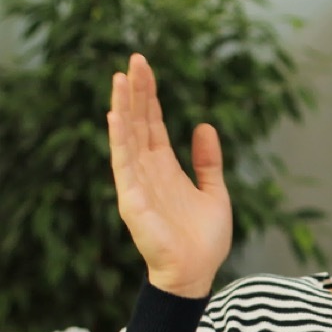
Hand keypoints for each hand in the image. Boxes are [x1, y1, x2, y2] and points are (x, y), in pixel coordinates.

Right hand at [108, 53, 231, 297]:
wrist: (197, 273)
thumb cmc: (204, 239)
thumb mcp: (215, 191)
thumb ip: (209, 161)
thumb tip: (203, 125)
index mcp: (166, 168)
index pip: (153, 124)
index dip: (150, 96)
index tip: (145, 67)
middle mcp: (148, 171)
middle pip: (138, 123)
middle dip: (136, 92)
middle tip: (135, 59)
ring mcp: (137, 184)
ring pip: (127, 137)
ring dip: (123, 107)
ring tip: (120, 78)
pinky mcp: (132, 200)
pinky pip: (123, 166)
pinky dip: (119, 141)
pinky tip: (116, 117)